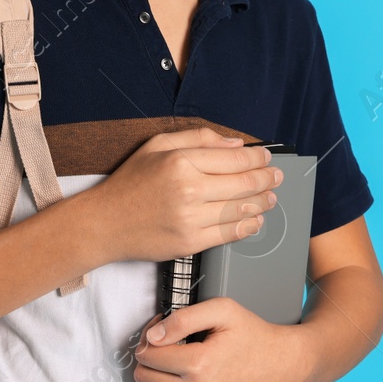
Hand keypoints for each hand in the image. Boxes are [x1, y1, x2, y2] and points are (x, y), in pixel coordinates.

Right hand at [89, 128, 282, 264]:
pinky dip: (248, 226)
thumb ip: (198, 138)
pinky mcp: (190, 243)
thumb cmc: (130, 182)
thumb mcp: (157, 145)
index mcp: (181, 161)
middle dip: (267, 179)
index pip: (235, 159)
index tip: (267, 158)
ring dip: (263, 202)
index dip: (258, 159)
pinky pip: (229, 234)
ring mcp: (190, 219)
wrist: (106, 222)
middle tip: (277, 177)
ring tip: (270, 198)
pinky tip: (255, 219)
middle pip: (244, 184)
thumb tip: (235, 144)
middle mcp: (188, 189)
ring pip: (241, 209)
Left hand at [131, 298, 302, 381]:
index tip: (159, 333)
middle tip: (160, 349)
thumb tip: (153, 336)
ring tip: (162, 371)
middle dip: (147, 360)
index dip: (148, 339)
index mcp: (199, 363)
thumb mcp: (223, 311)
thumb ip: (183, 318)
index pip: (148, 355)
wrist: (286, 367)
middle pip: (146, 378)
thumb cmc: (255, 336)